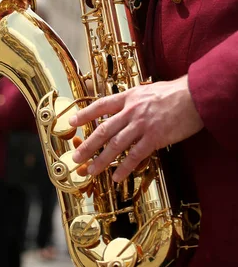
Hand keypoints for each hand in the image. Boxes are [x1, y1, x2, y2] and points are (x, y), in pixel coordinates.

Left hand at [69, 75, 203, 181]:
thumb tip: (126, 106)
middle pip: (104, 129)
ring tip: (91, 171)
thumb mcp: (149, 89)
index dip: (85, 114)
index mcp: (130, 97)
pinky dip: (124, 167)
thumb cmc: (175, 92)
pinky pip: (135, 155)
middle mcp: (132, 110)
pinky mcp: (155, 137)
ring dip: (101, 159)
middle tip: (76, 157)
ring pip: (116, 145)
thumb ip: (136, 99)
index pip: (101, 105)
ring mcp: (142, 124)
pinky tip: (116, 177)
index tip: (71, 122)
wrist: (194, 96)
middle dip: (88, 144)